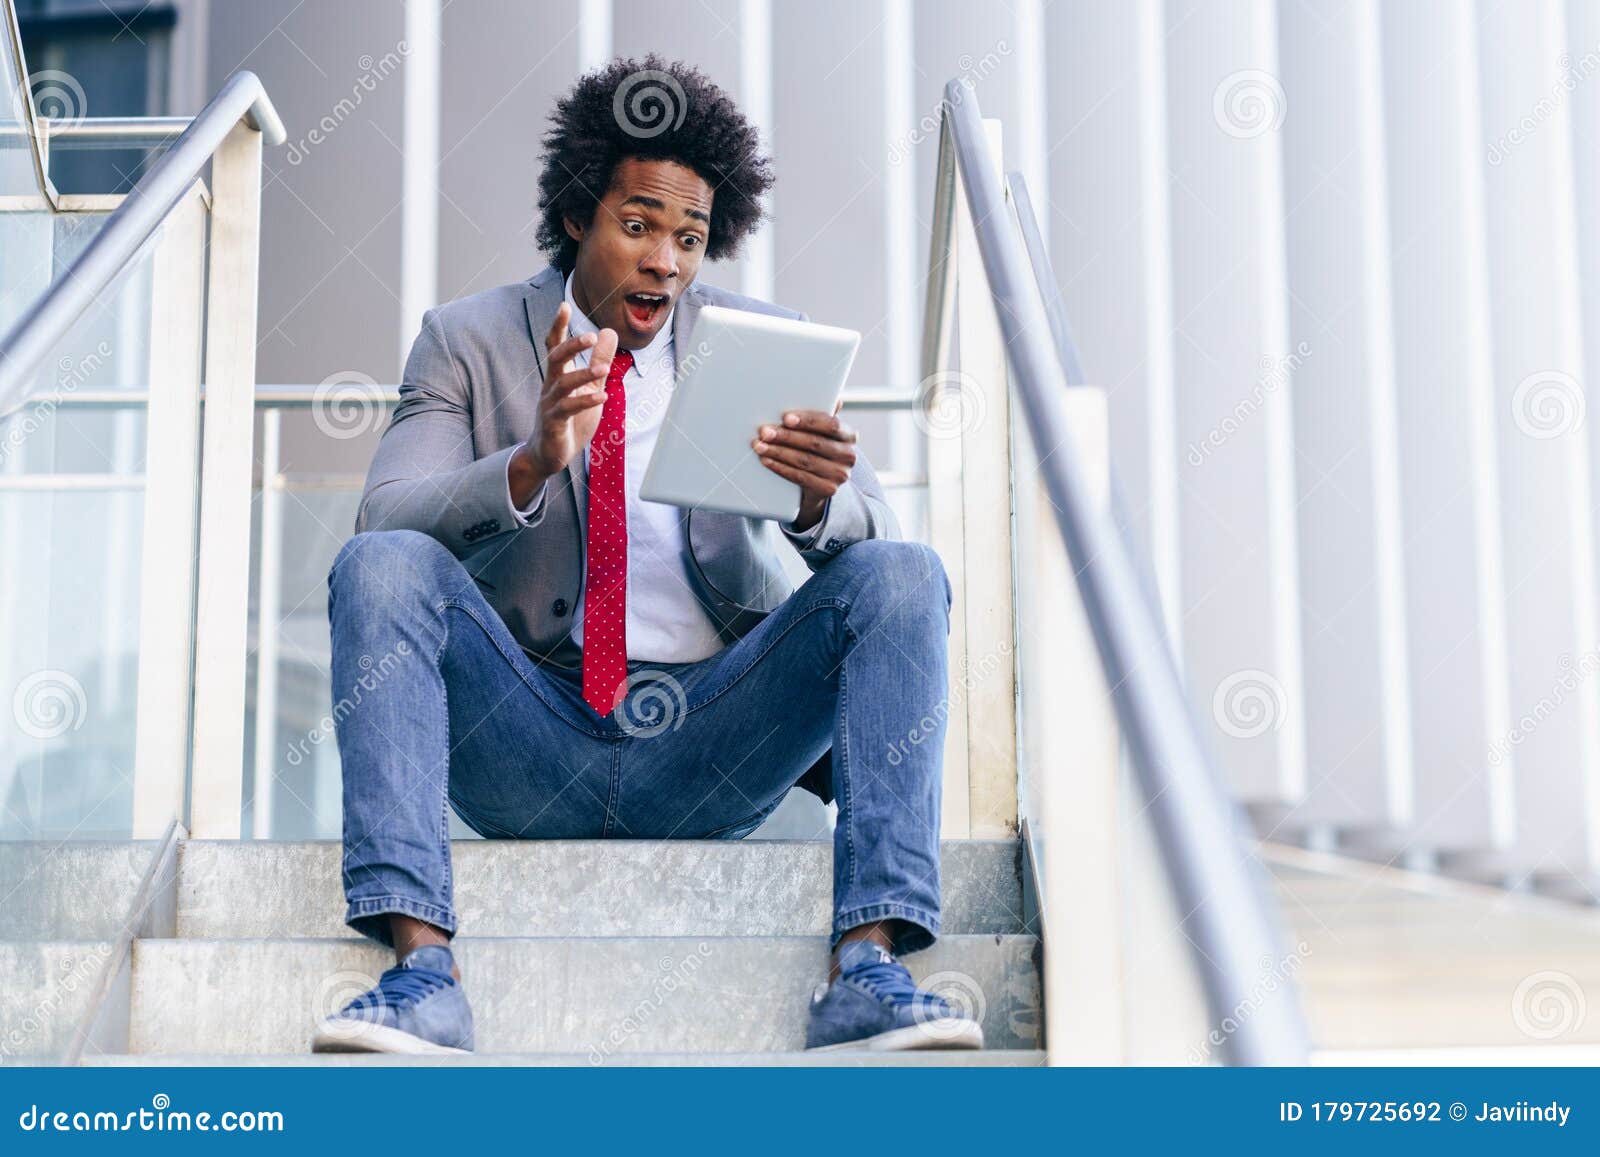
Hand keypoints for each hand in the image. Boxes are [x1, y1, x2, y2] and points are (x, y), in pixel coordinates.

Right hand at [512, 302, 618, 496]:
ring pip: (562, 385)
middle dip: (571, 346)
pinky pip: (567, 410)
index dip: (558, 326)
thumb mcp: (589, 387)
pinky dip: (584, 402)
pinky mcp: (554, 425)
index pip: (555, 346)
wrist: (548, 454)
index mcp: (558, 376)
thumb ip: (598, 361)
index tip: (564, 305)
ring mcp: (550, 405)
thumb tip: (608, 332)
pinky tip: (602, 397)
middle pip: (555, 359)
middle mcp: (550, 386)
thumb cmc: (569, 419)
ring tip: (603, 369)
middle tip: (590, 336)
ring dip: (583, 375)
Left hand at [752, 403, 856, 531]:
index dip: (808, 421)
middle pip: (815, 443)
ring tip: (760, 445)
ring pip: (805, 460)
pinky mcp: (828, 489)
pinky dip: (780, 468)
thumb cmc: (817, 450)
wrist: (819, 483)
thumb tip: (835, 400)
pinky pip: (800, 477)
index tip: (786, 418)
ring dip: (779, 452)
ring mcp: (840, 475)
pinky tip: (767, 460)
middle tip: (765, 431)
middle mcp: (849, 455)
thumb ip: (823, 416)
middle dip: (786, 436)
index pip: (831, 424)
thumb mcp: (821, 432)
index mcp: (849, 435)